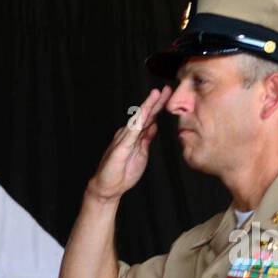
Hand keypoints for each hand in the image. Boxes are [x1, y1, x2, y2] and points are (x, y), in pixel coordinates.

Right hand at [86, 86, 171, 202]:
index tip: (169, 96)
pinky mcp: (120, 148)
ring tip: (156, 94)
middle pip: (144, 115)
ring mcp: (123, 139)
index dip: (159, 107)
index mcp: (135, 136)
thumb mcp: (141, 153)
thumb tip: (154, 125)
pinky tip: (144, 113)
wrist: (107, 188)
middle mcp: (128, 134)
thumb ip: (146, 138)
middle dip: (156, 102)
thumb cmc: (122, 173)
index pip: (149, 119)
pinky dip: (138, 122)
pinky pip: (131, 133)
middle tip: (167, 89)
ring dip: (147, 107)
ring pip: (138, 120)